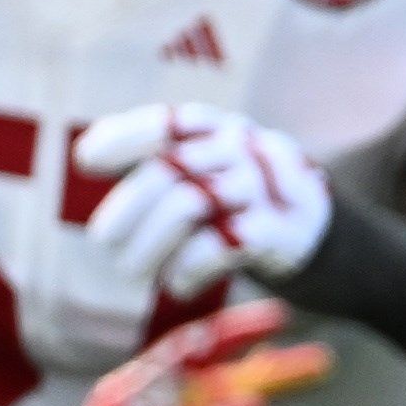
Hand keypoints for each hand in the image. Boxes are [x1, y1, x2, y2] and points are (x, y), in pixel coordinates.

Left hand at [76, 106, 334, 300]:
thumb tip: (86, 153)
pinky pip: (222, 244)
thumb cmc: (244, 201)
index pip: (165, 121)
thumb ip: (162, 160)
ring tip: (134, 271)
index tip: (85, 161)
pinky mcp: (282, 231)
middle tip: (105, 246)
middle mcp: (240, 147)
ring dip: (150, 245)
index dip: (122, 138)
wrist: (320, 232)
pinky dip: (188, 268)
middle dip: (127, 210)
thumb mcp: (209, 168)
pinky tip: (178, 285)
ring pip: (189, 205)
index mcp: (216, 128)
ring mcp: (264, 186)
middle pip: (169, 171)